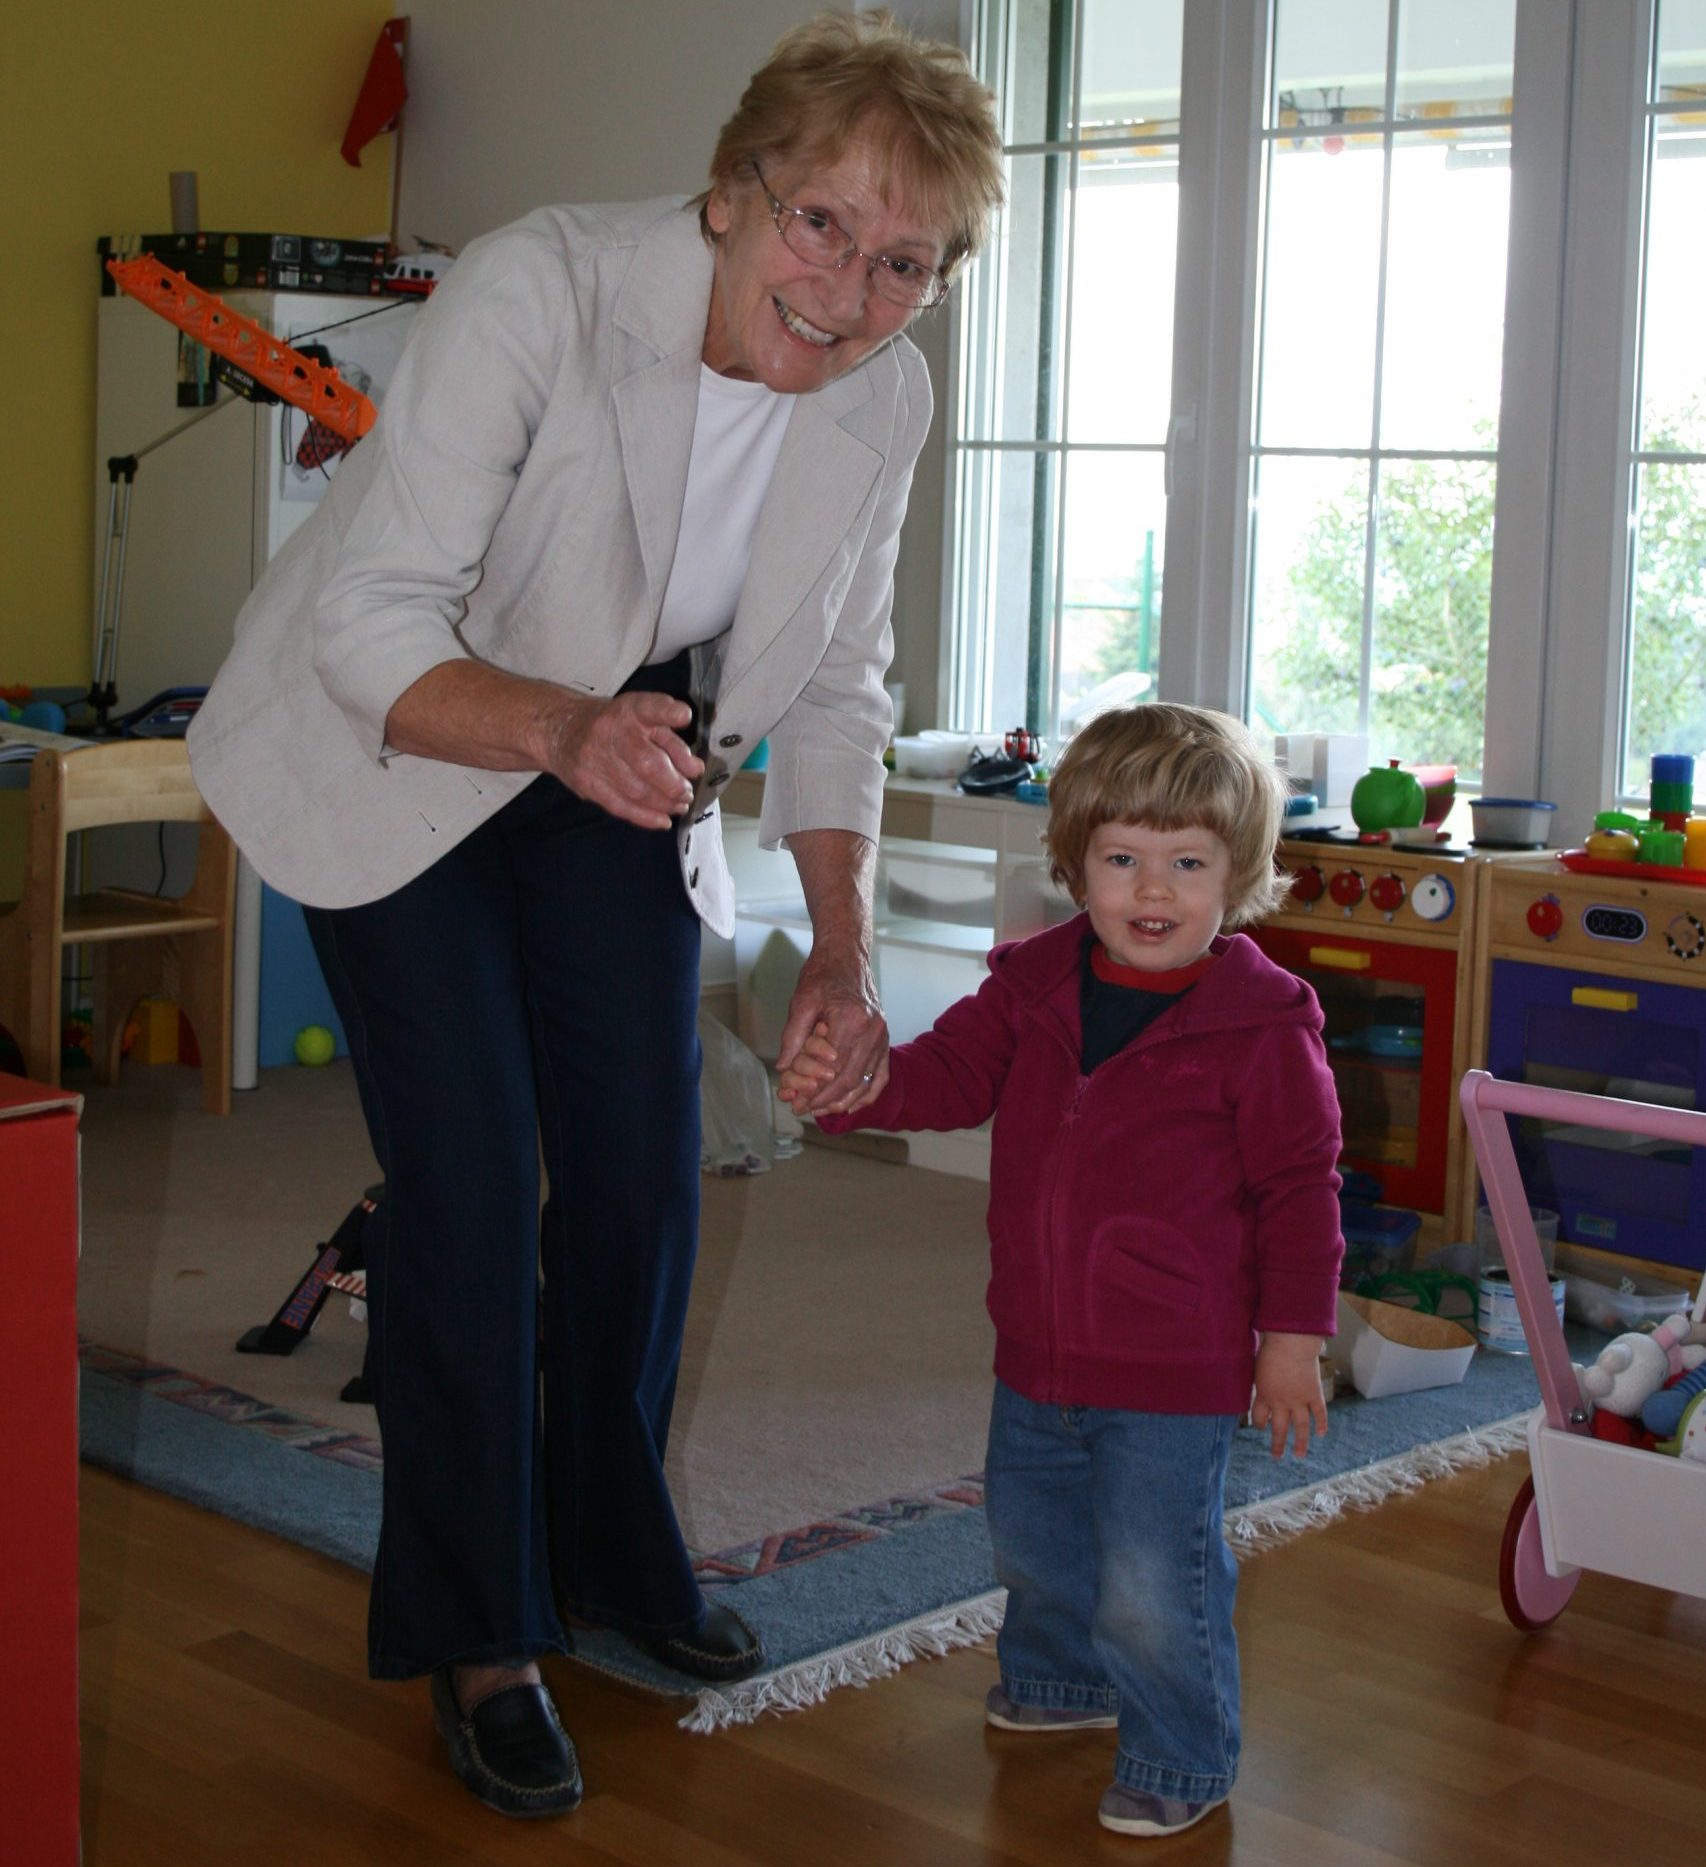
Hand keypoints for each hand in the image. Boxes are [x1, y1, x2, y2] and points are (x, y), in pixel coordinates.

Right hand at [539, 691, 702, 830]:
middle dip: (674, 784)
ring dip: (665, 804)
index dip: (667, 712)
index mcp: (628, 710)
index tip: (683, 716)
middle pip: (648, 763)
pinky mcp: (587, 783)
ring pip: (636, 791)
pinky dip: (646, 817)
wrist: (559, 730)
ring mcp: (594, 759)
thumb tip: (694, 769)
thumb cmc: (613, 725)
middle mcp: (609, 732)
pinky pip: (620, 806)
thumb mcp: (642, 720)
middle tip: (688, 792)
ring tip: (679, 805)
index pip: (649, 708)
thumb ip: (671, 741)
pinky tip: (663, 821)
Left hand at [776, 945, 887, 1114]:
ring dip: (844, 1100)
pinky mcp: (884, 1038)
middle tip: (803, 1110)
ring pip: (866, 1080)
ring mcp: (882, 1036)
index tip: (795, 1102)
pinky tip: (851, 1105)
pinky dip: (867, 1093)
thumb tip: (783, 1068)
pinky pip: (880, 1074)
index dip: (814, 1091)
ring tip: (821, 1111)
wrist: (847, 955)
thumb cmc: (822, 975)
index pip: (832, 1069)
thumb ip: (792, 1037)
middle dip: (825, 1100)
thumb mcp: (801, 1002)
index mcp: (851, 1021)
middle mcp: (872, 1031)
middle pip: (849, 1079)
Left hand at [1250, 1332, 1327, 1459]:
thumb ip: (1260, 1381)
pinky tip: (1321, 1434)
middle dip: (1277, 1444)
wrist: (1291, 1343)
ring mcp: (1299, 1400)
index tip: (1261, 1426)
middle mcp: (1281, 1403)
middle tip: (1276, 1457)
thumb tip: (1259, 1386)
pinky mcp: (1314, 1394)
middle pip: (1279, 1429)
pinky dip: (1321, 1423)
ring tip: (1300, 1456)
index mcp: (1264, 1395)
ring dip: (1301, 1443)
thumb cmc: (1270, 1350)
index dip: (1259, 1424)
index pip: (1260, 1418)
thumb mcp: (1256, 1368)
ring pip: (1301, 1427)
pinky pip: (1319, 1413)